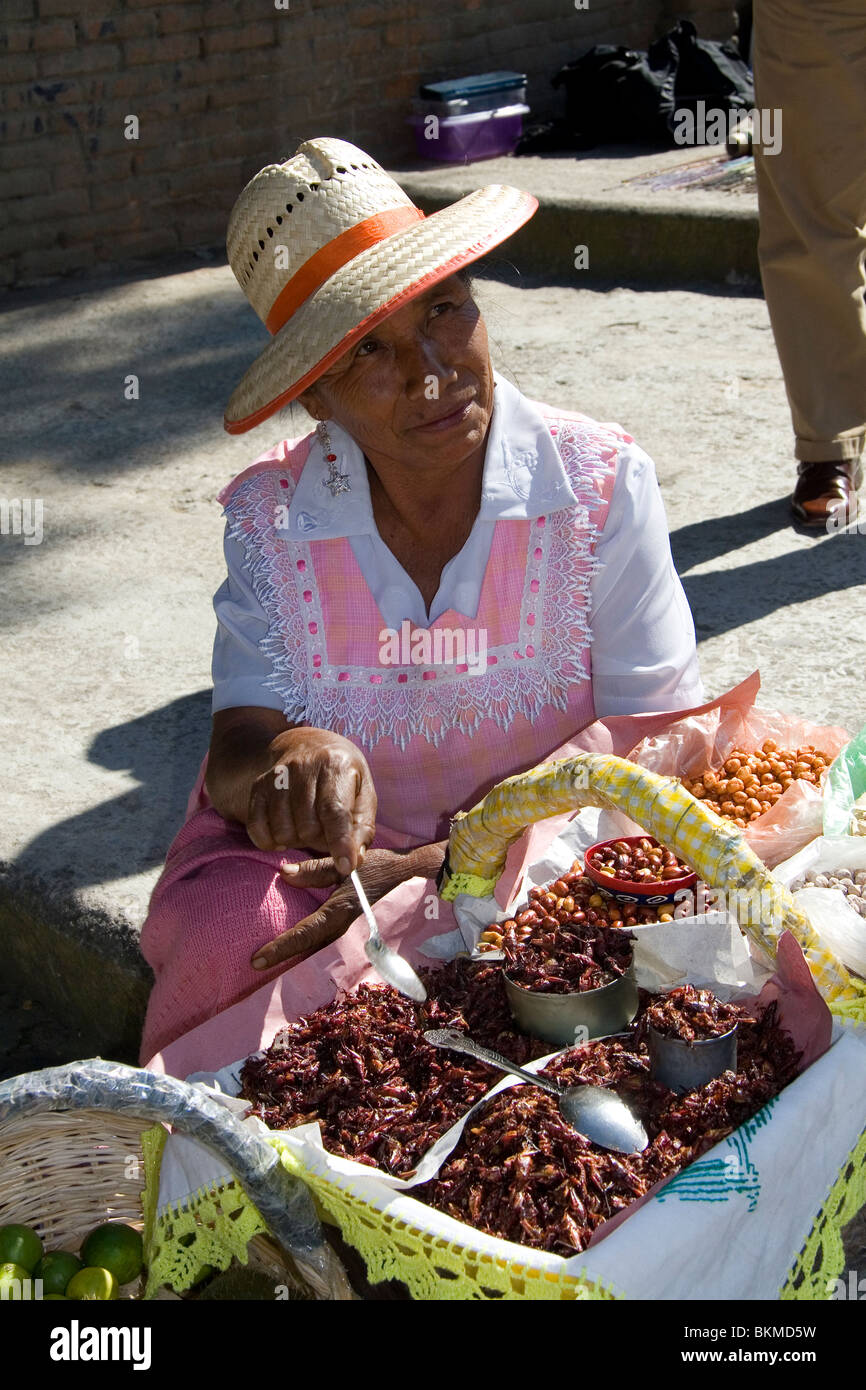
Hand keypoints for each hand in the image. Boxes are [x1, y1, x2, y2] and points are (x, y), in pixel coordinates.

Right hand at [246, 728, 376, 875]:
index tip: (345, 866)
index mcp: (336, 765)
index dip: (340, 842)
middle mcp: (303, 767)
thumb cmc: (343, 777)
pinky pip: (258, 829)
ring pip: (283, 831)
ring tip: (308, 827)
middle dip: (320, 841)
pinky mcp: (258, 787)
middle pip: (308, 827)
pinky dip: (271, 841)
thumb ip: (362, 828)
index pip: (335, 811)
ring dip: (297, 841)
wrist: (308, 745)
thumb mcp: (363, 795)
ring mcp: (277, 776)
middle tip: (326, 832)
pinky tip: (285, 832)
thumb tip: (354, 860)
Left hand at [251, 841, 446, 968]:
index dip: (281, 947)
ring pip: (320, 950)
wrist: (418, 877)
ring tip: (273, 959)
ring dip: (297, 955)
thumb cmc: (383, 866)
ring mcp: (354, 935)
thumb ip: (315, 869)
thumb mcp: (347, 864)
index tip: (257, 960)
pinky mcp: (359, 932)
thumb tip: (283, 874)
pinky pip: (330, 943)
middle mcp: (346, 928)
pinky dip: (313, 948)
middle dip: (284, 958)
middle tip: (258, 964)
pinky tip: (302, 949)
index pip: (305, 933)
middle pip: (309, 949)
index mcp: (341, 911)